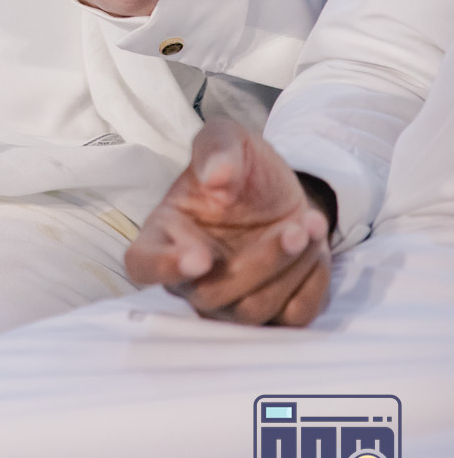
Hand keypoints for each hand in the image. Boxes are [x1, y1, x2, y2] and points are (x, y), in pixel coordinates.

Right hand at [125, 118, 332, 324]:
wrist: (283, 194)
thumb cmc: (241, 170)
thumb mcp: (228, 138)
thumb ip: (216, 148)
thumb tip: (216, 178)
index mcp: (165, 233)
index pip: (143, 264)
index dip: (164, 267)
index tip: (200, 256)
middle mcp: (191, 278)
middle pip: (210, 292)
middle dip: (260, 261)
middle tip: (293, 227)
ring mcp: (230, 304)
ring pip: (253, 310)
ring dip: (289, 267)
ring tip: (310, 224)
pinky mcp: (272, 316)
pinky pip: (291, 318)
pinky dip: (311, 284)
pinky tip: (315, 249)